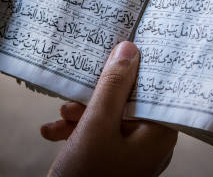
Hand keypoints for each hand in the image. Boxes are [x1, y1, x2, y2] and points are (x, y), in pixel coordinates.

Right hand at [41, 41, 177, 176]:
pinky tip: (54, 132)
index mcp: (158, 132)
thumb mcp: (96, 124)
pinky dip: (79, 131)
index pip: (156, 88)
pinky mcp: (113, 161)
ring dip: (82, 114)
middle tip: (76, 92)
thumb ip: (113, 85)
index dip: (140, 67)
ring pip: (110, 118)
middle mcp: (150, 142)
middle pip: (128, 101)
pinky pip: (100, 136)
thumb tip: (129, 49)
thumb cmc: (88, 175)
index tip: (125, 47)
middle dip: (97, 96)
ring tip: (60, 116)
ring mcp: (132, 154)